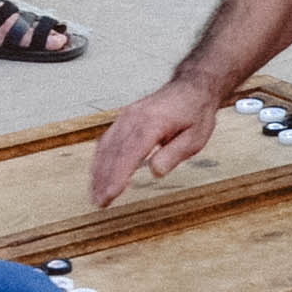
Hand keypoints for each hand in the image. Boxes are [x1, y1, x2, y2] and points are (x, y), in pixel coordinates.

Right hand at [90, 79, 220, 206]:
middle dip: (103, 179)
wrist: (191, 88)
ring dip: (98, 171)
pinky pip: (107, 139)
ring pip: (106, 147)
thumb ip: (173, 154)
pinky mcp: (124, 119)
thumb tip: (155, 171)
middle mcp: (134, 118)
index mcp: (152, 123)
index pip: (129, 154)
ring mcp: (126, 117)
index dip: (117, 176)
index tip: (110, 195)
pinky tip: (98, 173)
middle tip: (100, 202)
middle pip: (113, 152)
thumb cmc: (194, 112)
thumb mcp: (195, 138)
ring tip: (96, 194)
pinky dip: (100, 158)